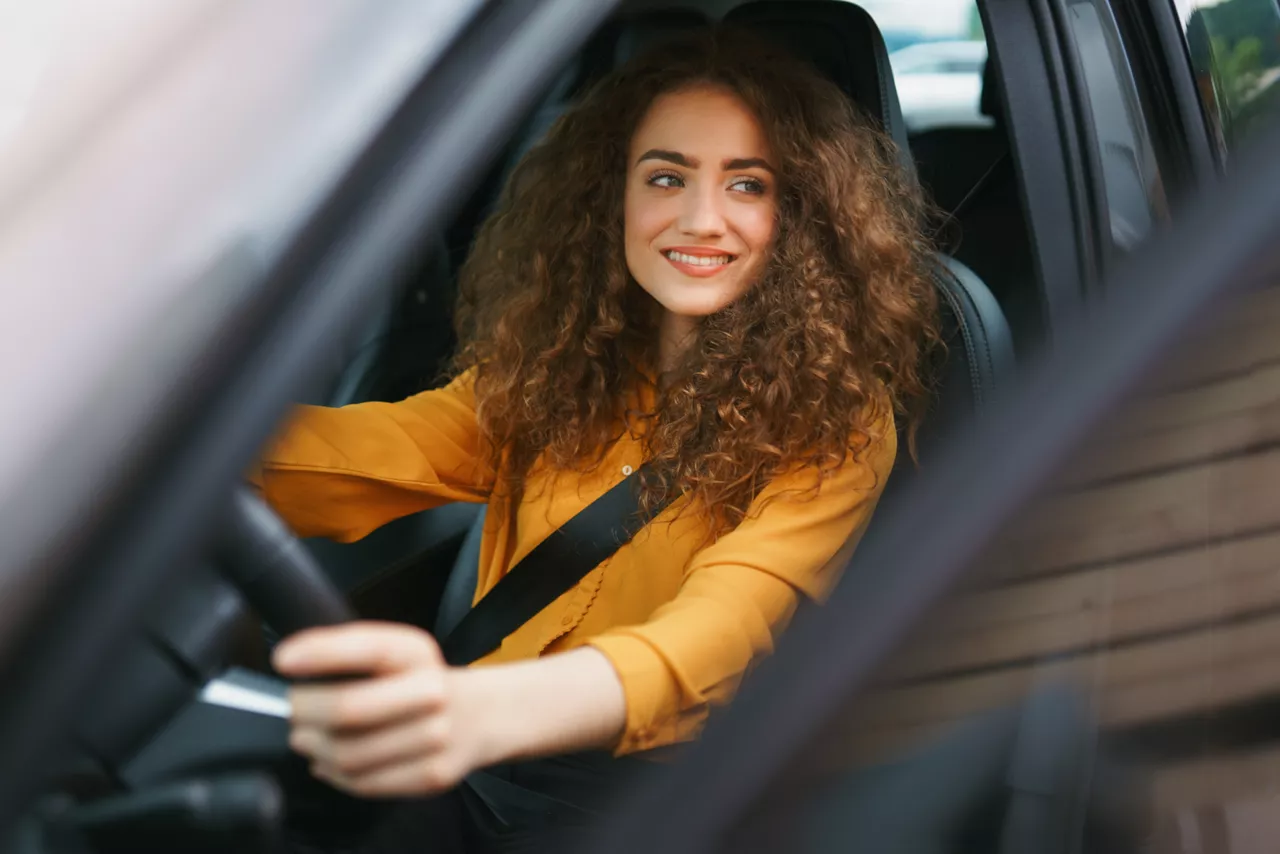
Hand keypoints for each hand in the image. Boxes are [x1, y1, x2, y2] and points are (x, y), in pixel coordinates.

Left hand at [273, 621, 493, 796]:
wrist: (476, 715)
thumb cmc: (416, 680)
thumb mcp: (394, 652)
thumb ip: (349, 654)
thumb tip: (290, 666)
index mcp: (416, 652)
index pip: (368, 647)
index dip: (321, 652)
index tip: (283, 660)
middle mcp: (431, 691)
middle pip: (348, 708)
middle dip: (305, 710)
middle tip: (291, 709)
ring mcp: (435, 737)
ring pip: (349, 753)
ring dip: (314, 746)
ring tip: (306, 736)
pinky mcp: (431, 775)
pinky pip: (363, 782)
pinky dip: (334, 773)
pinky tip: (328, 760)